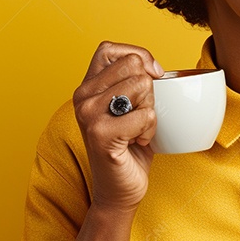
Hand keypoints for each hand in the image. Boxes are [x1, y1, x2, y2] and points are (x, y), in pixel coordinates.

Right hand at [73, 41, 164, 212]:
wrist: (118, 192)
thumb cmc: (128, 148)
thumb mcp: (128, 108)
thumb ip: (133, 82)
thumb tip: (157, 69)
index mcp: (87, 86)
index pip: (110, 48)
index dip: (137, 55)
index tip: (151, 76)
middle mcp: (82, 96)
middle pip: (134, 66)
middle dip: (149, 91)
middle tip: (139, 116)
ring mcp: (89, 114)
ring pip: (142, 86)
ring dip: (151, 112)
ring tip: (138, 130)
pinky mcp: (100, 133)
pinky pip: (146, 114)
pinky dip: (151, 130)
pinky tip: (137, 142)